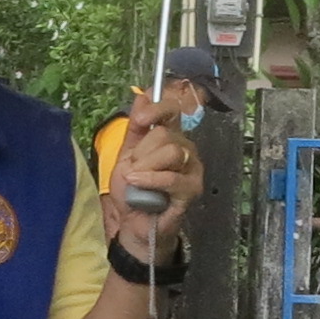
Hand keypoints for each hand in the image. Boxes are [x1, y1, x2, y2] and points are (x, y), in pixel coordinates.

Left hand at [111, 91, 207, 255]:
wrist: (134, 222)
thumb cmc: (133, 190)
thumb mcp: (127, 155)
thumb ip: (135, 127)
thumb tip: (142, 96)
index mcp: (171, 137)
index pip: (173, 110)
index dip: (158, 108)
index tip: (139, 119)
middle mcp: (186, 149)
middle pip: (165, 133)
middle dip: (141, 151)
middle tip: (132, 169)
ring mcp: (192, 169)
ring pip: (171, 152)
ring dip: (145, 167)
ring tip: (135, 180)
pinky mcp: (192, 189)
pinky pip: (171, 178)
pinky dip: (150, 180)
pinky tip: (138, 185)